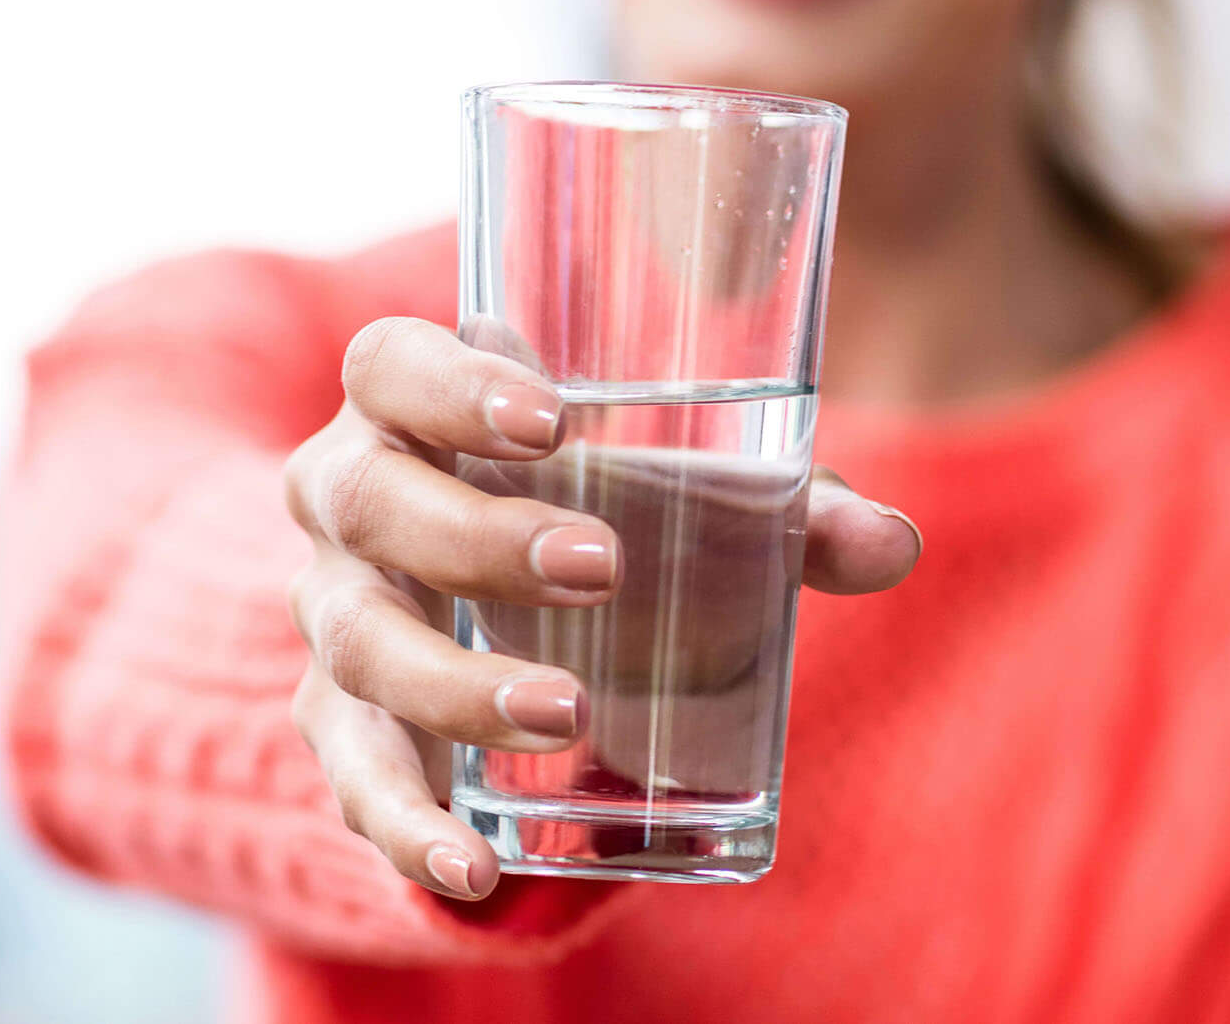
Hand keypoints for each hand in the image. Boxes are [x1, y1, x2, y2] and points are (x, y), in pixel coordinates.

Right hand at [281, 316, 922, 899]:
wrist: (475, 613)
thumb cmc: (591, 511)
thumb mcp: (680, 500)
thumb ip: (785, 512)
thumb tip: (893, 545)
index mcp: (412, 409)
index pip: (390, 364)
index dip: (450, 382)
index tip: (553, 418)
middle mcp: (349, 501)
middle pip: (366, 499)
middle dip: (478, 536)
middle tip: (602, 566)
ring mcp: (336, 615)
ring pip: (358, 642)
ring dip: (456, 683)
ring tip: (569, 711)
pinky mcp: (343, 726)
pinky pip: (355, 780)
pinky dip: (407, 828)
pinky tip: (473, 866)